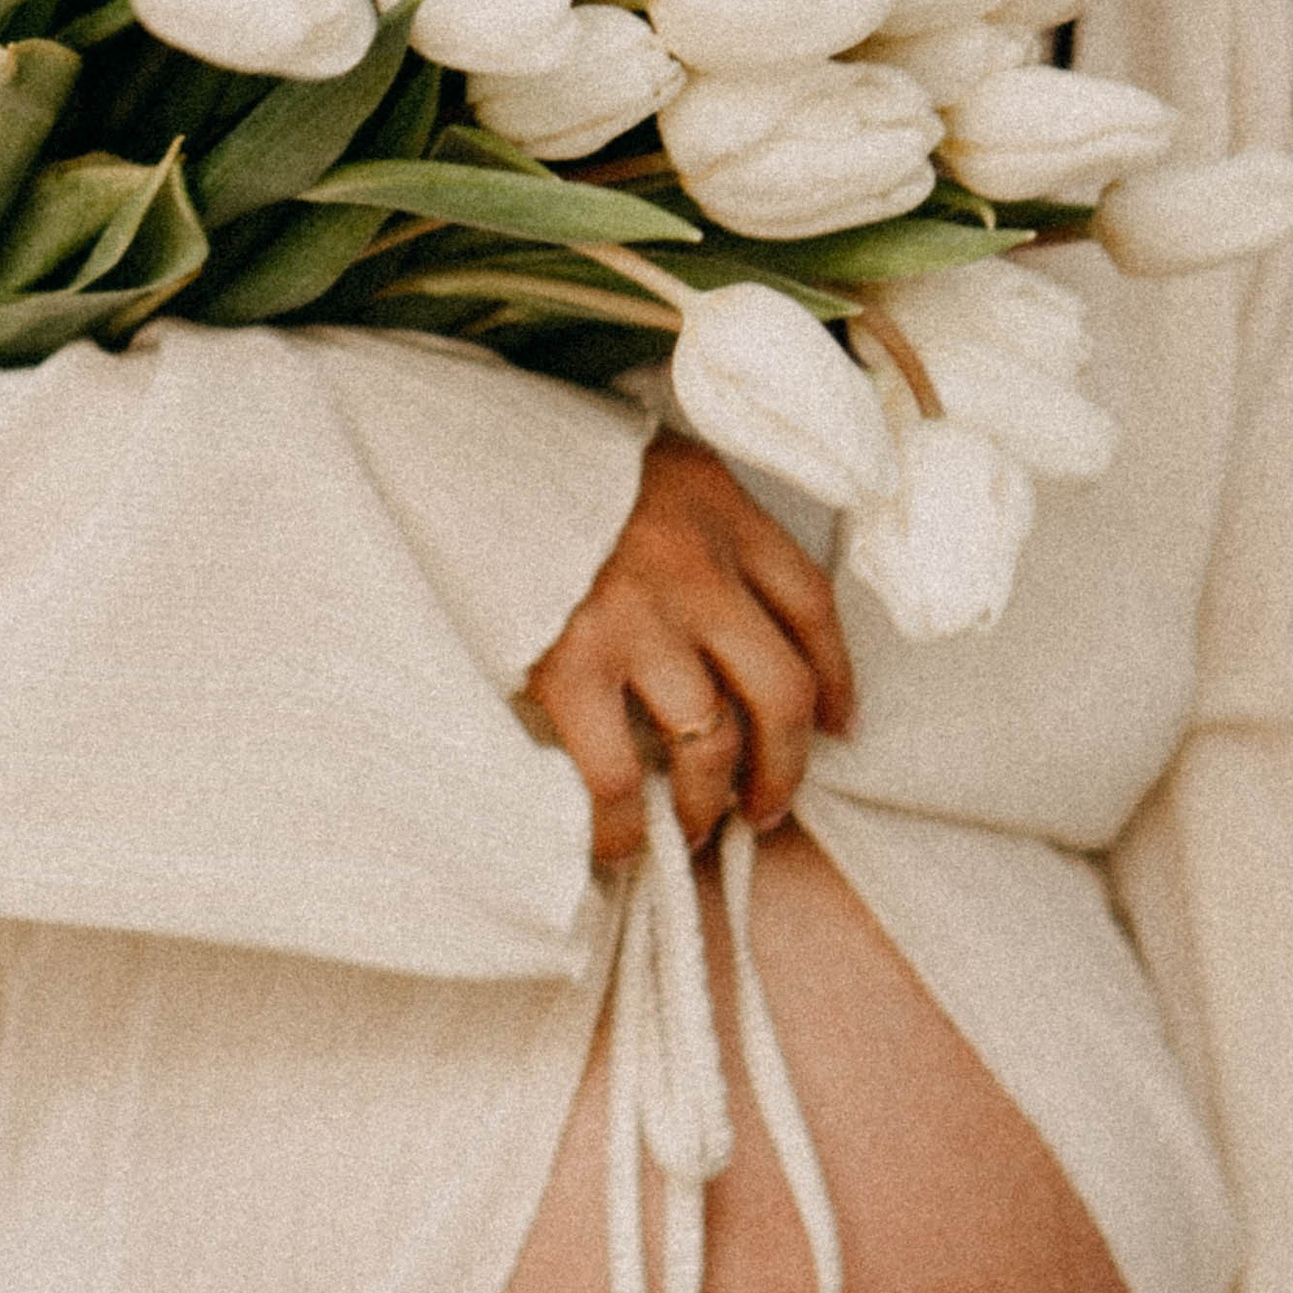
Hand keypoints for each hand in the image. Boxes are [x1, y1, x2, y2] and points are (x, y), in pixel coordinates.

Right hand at [526, 433, 855, 862]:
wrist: (455, 452)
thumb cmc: (547, 465)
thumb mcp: (648, 466)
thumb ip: (694, 525)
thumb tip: (722, 621)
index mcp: (720, 509)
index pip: (810, 605)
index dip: (837, 677)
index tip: (837, 724)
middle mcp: (696, 568)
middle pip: (782, 689)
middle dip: (786, 766)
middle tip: (767, 806)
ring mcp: (637, 621)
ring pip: (711, 742)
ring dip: (708, 804)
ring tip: (692, 828)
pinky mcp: (570, 664)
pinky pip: (618, 774)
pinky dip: (623, 824)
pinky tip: (618, 840)